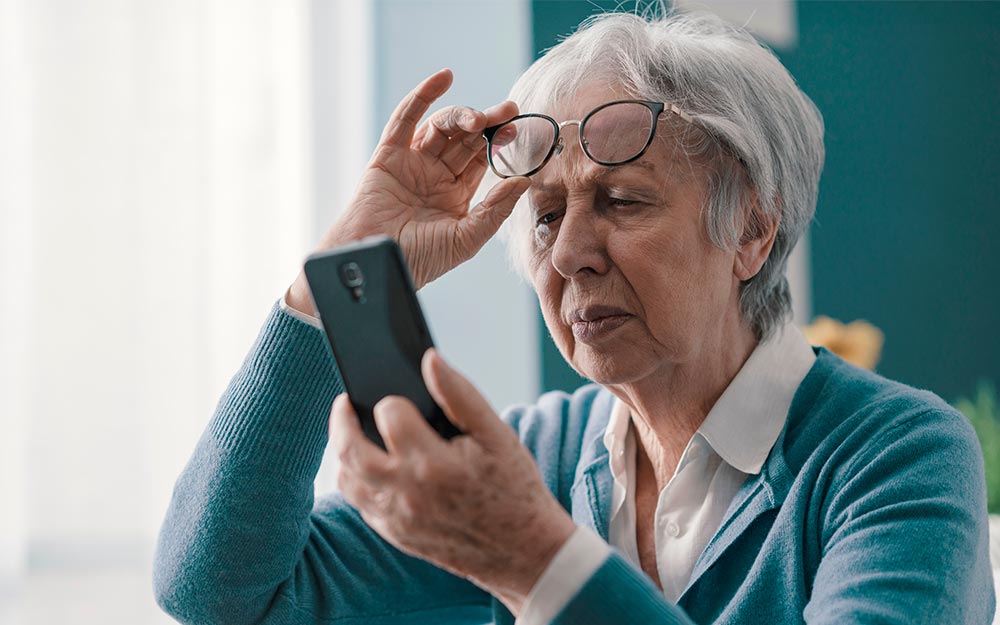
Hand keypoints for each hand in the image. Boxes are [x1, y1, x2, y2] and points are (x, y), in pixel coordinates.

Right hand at [288, 69, 530, 315]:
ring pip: (441, 127)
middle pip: (465, 139)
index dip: (499, 142)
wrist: (378, 263)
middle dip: (488, 122)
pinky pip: (405, 119)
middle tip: (510, 110)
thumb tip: (523, 180)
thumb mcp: (467, 238)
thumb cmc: (419, 259)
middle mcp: (434, 175)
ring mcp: (412, 163)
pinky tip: (443, 78)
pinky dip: (423, 96)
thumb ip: (495, 209)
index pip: (482, 159)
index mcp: (455, 194)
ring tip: (478, 118)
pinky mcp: (388, 155)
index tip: (518, 130)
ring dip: (462, 116)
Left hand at [329, 349, 575, 613]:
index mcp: (433, 464)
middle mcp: (407, 494)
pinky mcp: (395, 535)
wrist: (522, 552)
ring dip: (342, 451)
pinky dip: (355, 479)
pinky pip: (359, 504)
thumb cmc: (513, 487)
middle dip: (341, 420)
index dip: (393, 400)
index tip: (399, 396)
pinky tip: (368, 463)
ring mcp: (397, 518)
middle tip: (345, 402)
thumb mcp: (497, 434)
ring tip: (352, 430)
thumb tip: (430, 359)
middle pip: (351, 450)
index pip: (389, 415)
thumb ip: (460, 393)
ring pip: (347, 480)